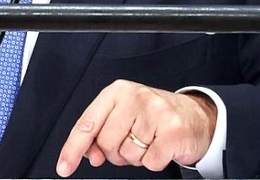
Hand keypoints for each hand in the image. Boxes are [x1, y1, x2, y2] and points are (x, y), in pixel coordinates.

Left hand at [56, 80, 215, 175]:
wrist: (196, 115)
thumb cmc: (154, 115)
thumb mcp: (123, 115)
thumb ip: (101, 131)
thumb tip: (90, 155)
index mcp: (117, 92)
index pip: (87, 124)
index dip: (73, 148)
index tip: (63, 167)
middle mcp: (134, 97)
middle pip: (106, 143)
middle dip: (116, 153)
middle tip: (132, 143)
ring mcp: (155, 113)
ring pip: (128, 155)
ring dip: (136, 157)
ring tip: (149, 141)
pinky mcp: (173, 131)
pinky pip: (150, 162)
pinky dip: (153, 161)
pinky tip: (161, 147)